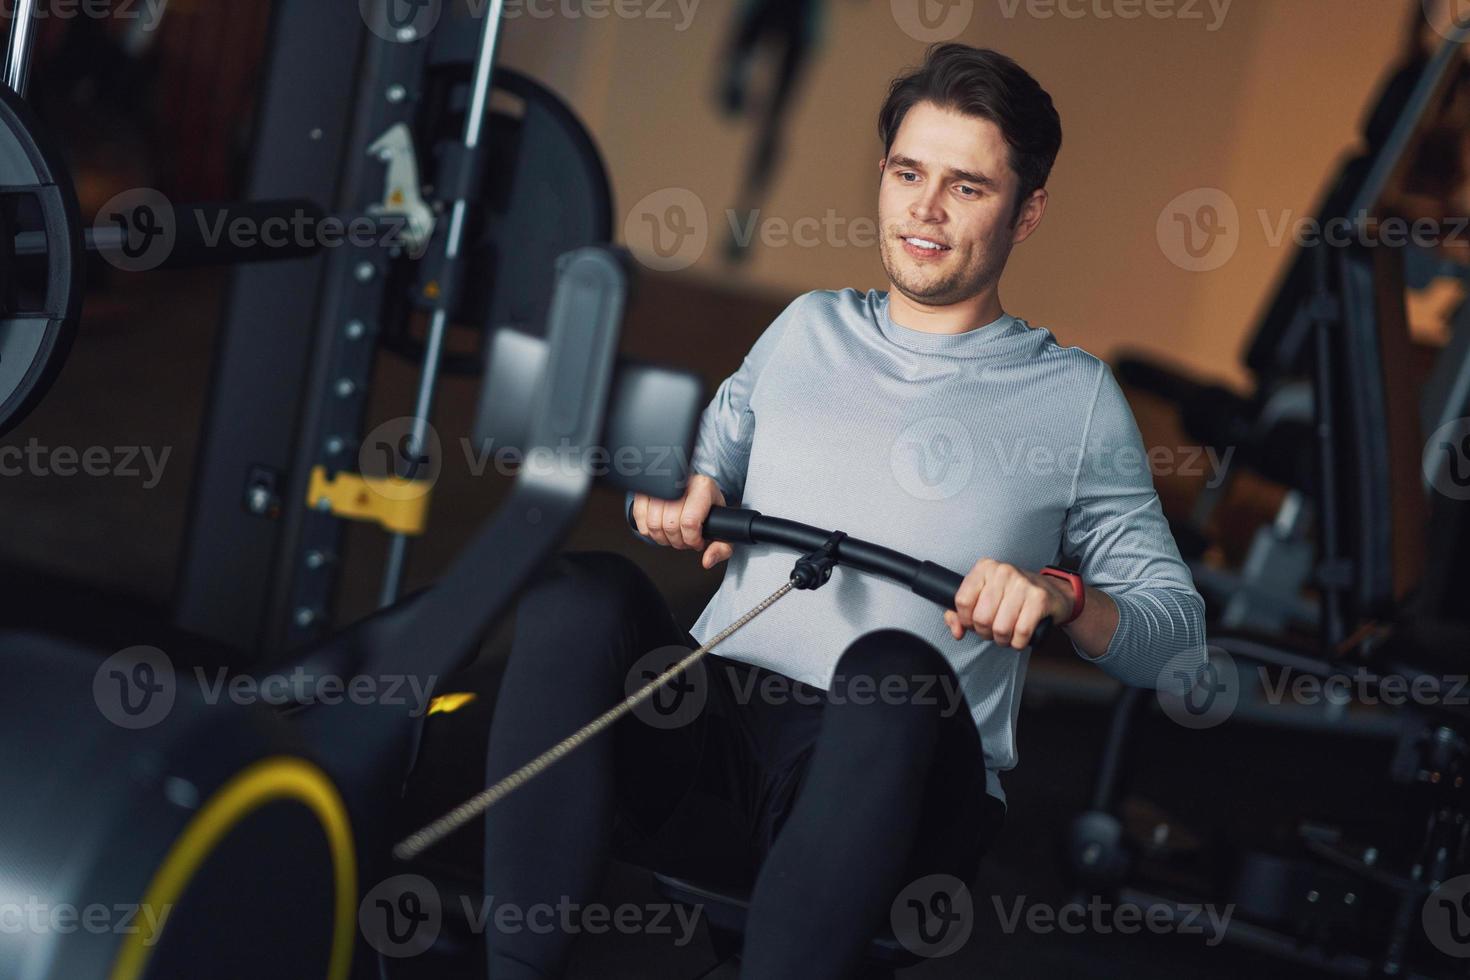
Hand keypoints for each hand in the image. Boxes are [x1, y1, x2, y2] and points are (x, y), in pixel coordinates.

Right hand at [631, 474, 731, 568]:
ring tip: (675, 534)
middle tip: (686, 539)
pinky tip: (662, 528)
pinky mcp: (645, 490)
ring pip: (653, 523)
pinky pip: (639, 517)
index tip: (698, 541)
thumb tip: (708, 560)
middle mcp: (681, 483)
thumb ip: (722, 548)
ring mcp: (661, 485)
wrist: (698, 493)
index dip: (692, 540)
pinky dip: (649, 530)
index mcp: (703, 487)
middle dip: (678, 541)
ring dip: (663, 538)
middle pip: (670, 524)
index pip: (690, 522)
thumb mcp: (723, 528)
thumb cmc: (710, 510)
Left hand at [945, 558, 1073, 648]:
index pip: (962, 601)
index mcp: (984, 568)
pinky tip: (1019, 637)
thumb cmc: (1013, 596)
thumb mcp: (983, 597)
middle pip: (981, 617)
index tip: (974, 622)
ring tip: (1007, 634)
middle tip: (993, 630)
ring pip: (1000, 628)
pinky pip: (1021, 632)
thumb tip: (956, 630)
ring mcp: (1022, 584)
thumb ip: (960, 613)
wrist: (1052, 592)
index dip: (966, 620)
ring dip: (1002, 639)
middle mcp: (1003, 572)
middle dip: (985, 632)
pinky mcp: (1039, 599)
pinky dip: (1018, 642)